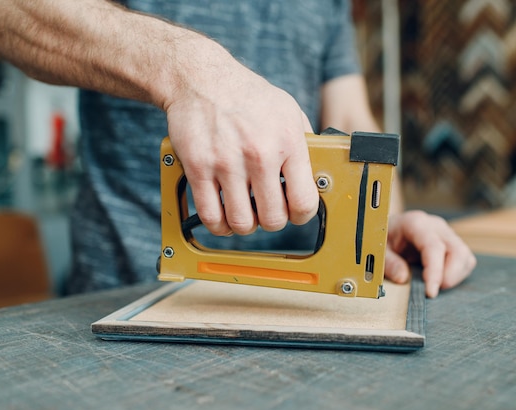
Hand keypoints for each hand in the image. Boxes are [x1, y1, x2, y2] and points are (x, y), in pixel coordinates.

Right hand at [165, 55, 318, 236]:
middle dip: (272, 221)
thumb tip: (316, 174)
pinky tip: (223, 218)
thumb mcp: (289, 111)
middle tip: (268, 212)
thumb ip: (303, 145)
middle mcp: (259, 154)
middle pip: (273, 219)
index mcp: (288, 142)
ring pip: (242, 223)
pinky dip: (219, 225)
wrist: (202, 78)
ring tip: (245, 215)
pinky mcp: (198, 168)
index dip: (302, 215)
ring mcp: (227, 163)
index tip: (295, 212)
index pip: (304, 201)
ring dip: (246, 225)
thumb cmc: (247, 95)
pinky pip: (211, 216)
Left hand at [383, 210, 476, 297]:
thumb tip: (403, 278)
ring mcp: (446, 233)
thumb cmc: (384, 237)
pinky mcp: (452, 243)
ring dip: (455, 276)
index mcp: (416, 223)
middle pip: (458, 251)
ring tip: (435, 284)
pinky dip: (457, 274)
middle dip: (450, 276)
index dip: (435, 271)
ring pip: (465, 256)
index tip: (431, 292)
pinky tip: (440, 279)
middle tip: (432, 290)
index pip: (434, 247)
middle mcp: (435, 226)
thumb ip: (389, 263)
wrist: (389, 228)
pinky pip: (465, 260)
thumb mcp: (379, 249)